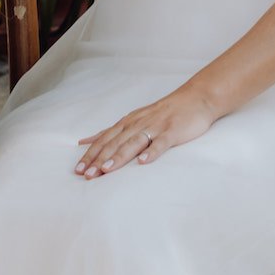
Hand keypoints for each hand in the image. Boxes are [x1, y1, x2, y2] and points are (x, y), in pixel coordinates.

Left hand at [75, 83, 216, 177]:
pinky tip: (143, 161)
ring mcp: (155, 127)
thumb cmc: (162, 113)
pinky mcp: (172, 131)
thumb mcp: (132, 120)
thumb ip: (110, 132)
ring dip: (119, 156)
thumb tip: (85, 141)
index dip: (91, 154)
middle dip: (99, 159)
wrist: (195, 98)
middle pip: (115, 142)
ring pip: (134, 142)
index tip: (78, 170)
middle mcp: (138, 124)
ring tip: (107, 169)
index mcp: (127, 123)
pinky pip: (161, 142)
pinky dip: (151, 151)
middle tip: (87, 175)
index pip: (105, 139)